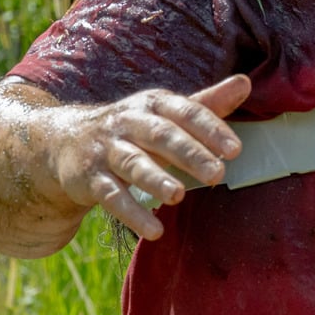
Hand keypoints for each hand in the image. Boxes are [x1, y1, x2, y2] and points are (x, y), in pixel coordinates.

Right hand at [50, 74, 250, 240]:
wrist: (68, 142)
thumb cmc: (134, 128)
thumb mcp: (167, 113)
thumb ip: (207, 103)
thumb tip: (246, 83)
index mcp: (153, 103)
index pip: (186, 112)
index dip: (210, 129)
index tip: (235, 150)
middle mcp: (129, 122)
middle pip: (161, 135)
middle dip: (189, 154)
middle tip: (218, 174)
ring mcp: (108, 150)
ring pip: (133, 164)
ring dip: (155, 179)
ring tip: (178, 195)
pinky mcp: (91, 179)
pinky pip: (112, 196)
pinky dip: (132, 214)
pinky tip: (155, 231)